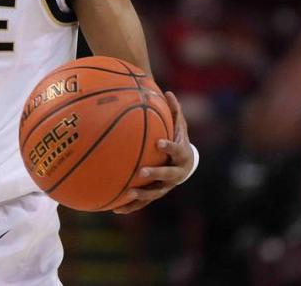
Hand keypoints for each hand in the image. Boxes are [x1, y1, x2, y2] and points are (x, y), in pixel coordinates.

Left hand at [113, 91, 193, 213]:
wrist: (186, 164)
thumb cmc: (178, 139)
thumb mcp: (179, 124)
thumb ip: (174, 110)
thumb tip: (167, 91)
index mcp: (181, 154)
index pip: (177, 149)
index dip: (169, 147)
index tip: (159, 142)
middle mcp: (175, 173)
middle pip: (166, 175)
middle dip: (155, 173)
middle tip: (141, 172)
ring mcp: (166, 185)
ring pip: (154, 192)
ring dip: (142, 194)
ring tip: (127, 193)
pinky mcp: (156, 193)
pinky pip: (143, 201)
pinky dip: (130, 205)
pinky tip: (114, 208)